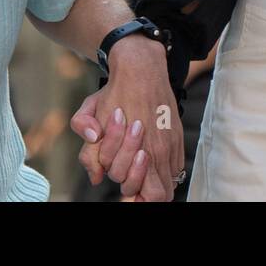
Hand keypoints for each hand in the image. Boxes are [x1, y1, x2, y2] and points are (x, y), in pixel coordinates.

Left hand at [70, 37, 183, 200]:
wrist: (141, 67)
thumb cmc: (114, 94)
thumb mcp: (90, 120)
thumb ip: (88, 154)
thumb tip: (96, 176)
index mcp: (141, 150)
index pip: (150, 196)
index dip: (138, 199)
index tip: (130, 195)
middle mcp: (160, 150)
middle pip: (160, 194)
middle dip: (142, 188)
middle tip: (129, 178)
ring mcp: (171, 142)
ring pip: (171, 180)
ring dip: (154, 178)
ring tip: (139, 165)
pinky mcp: (177, 133)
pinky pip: (176, 164)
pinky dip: (164, 167)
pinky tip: (149, 155)